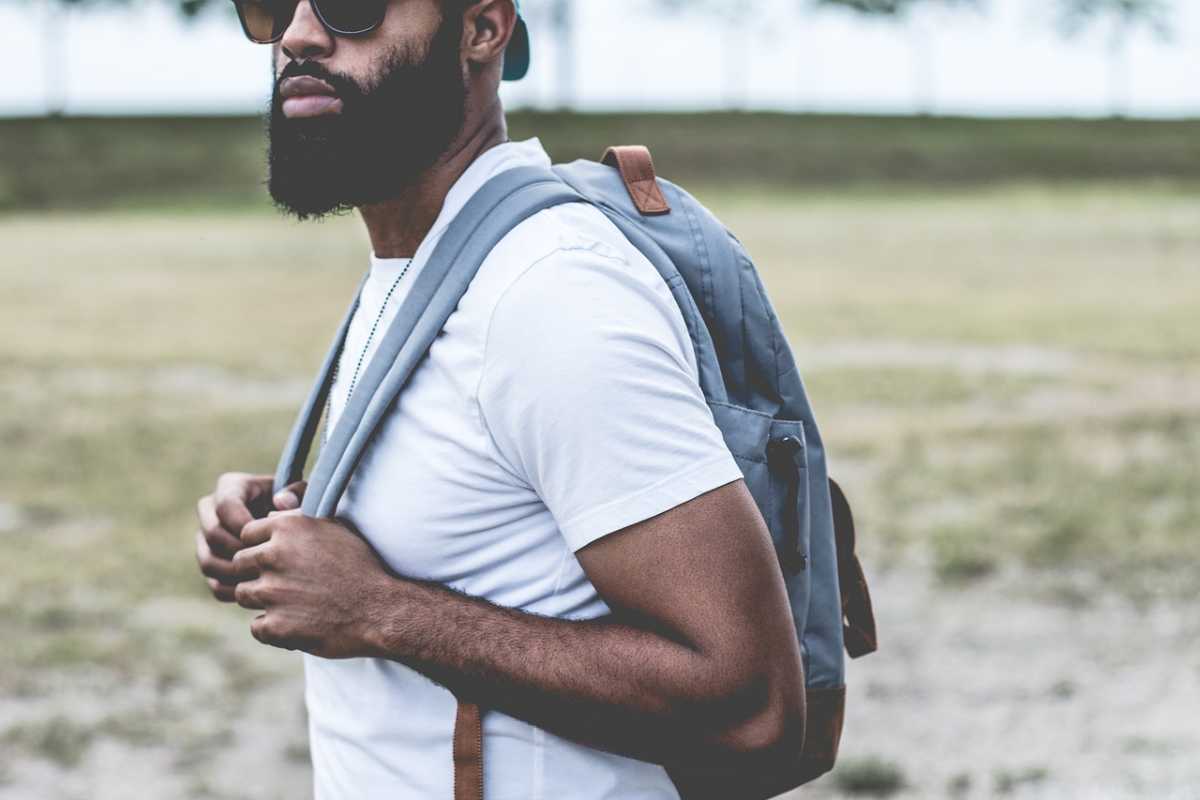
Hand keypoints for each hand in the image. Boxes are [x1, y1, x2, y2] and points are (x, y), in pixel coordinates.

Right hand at [195, 472, 306, 601]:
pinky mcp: (211, 563)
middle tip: (266, 564)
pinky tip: (259, 593)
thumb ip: (298, 494)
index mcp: (230, 487)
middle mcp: (210, 510)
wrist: (295, 530)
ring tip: (263, 579)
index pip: (225, 505)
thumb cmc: (301, 507)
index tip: (269, 539)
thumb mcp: (305, 495)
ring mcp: (205, 538)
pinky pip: (213, 582)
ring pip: (208, 561)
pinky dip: (234, 591)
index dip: (245, 525)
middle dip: (240, 552)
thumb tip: (281, 501)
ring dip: (236, 574)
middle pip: (212, 533)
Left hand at [232, 511, 393, 658]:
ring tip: (294, 602)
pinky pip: (256, 626)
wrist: (381, 609)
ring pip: (244, 594)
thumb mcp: (335, 527)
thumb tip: (275, 498)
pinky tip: (298, 622)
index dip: (262, 547)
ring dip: (263, 600)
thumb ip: (299, 514)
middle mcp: (274, 556)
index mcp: (287, 528)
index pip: (246, 535)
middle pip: (240, 564)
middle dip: (258, 573)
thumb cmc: (360, 565)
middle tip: (287, 583)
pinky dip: (273, 628)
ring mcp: (272, 592)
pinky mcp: (275, 625)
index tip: (281, 559)